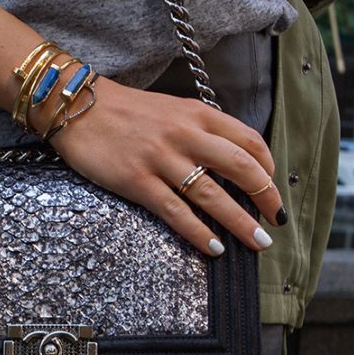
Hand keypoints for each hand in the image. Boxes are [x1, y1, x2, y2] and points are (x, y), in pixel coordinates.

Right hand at [49, 77, 286, 256]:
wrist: (77, 106)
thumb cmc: (125, 112)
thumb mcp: (172, 109)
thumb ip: (201, 130)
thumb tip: (230, 161)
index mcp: (197, 114)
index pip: (249, 141)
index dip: (268, 169)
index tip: (272, 188)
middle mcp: (185, 134)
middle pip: (241, 168)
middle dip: (266, 198)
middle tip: (276, 221)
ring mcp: (161, 158)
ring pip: (212, 195)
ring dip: (240, 223)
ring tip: (258, 243)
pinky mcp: (137, 180)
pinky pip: (176, 211)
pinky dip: (198, 232)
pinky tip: (214, 248)